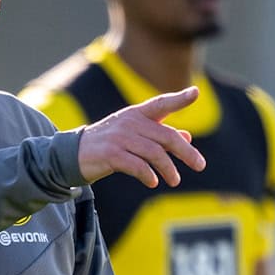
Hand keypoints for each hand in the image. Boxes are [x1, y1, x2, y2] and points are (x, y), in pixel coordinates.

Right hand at [77, 86, 205, 186]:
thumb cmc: (109, 143)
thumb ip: (159, 134)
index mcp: (136, 114)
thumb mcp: (134, 135)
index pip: (161, 104)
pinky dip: (148, 175)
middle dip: (186, 152)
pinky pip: (136, 165)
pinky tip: (153, 182)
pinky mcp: (110, 154)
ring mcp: (119, 137)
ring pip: (154, 153)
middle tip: (200, 165)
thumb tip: (187, 138)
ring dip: (168, 169)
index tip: (195, 93)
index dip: (179, 99)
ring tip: (175, 180)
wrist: (74, 154)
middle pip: (165, 136)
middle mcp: (129, 122)